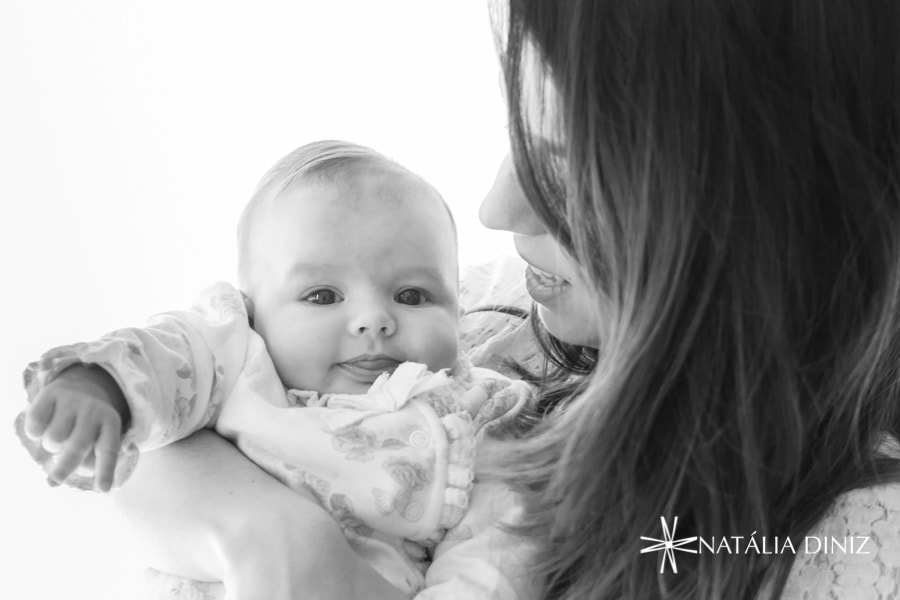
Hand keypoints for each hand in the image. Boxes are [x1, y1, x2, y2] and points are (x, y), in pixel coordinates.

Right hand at [23, 363, 130, 491]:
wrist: (80, 384)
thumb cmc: (91, 422)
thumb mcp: (102, 434)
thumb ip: (99, 458)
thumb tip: (102, 486)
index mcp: (111, 422)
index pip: (109, 449)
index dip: (106, 471)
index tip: (103, 490)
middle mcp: (93, 410)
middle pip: (78, 446)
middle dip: (66, 468)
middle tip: (54, 481)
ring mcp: (72, 401)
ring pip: (54, 438)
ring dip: (51, 447)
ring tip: (57, 441)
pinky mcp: (50, 394)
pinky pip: (36, 424)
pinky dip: (35, 432)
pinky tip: (43, 427)